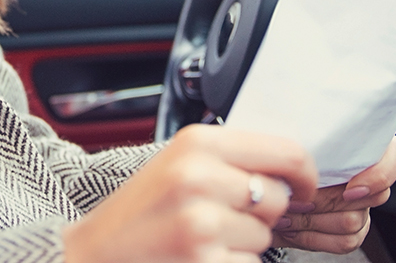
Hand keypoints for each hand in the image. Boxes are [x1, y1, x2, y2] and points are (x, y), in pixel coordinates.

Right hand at [64, 124, 317, 262]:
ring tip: (200, 239)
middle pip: (277, 198)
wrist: (91, 256)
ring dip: (242, 245)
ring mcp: (200, 224)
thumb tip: (289, 167)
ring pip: (264, 237)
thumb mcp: (175, 164)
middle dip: (260, 213)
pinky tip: (198, 259)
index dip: (304, 173)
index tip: (304, 186)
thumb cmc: (137, 214)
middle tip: (221, 216)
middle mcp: (198, 178)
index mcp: (195, 143)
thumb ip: (226, 158)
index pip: (284, 151)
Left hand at [272, 136, 395, 254]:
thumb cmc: (278, 158)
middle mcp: (366, 175)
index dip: (378, 174)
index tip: (350, 187)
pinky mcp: (351, 232)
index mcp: (359, 144)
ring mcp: (361, 207)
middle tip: (293, 197)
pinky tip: (292, 227)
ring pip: (352, 221)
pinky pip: (345, 241)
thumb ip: (305, 141)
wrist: (264, 190)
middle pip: (370, 195)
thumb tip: (302, 154)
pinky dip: (313, 237)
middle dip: (323, 199)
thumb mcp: (287, 137)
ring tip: (286, 210)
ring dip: (312, 219)